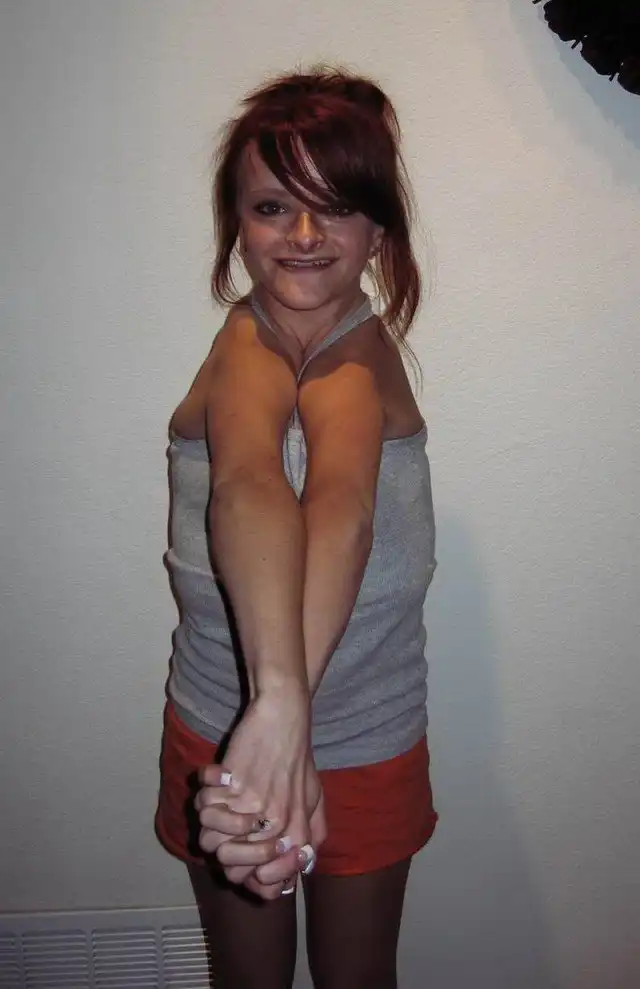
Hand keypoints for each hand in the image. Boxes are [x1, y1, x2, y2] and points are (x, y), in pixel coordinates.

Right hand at [196, 747, 326, 899]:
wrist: (285, 718)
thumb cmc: (297, 758)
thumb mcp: (314, 801)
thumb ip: (308, 837)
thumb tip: (291, 872)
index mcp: (298, 835)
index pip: (265, 886)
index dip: (246, 875)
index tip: (241, 849)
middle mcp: (278, 827)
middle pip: (229, 868)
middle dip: (222, 846)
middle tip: (228, 818)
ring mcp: (255, 807)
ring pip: (208, 839)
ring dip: (210, 816)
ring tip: (223, 795)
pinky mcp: (236, 785)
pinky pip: (203, 804)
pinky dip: (207, 787)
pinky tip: (221, 773)